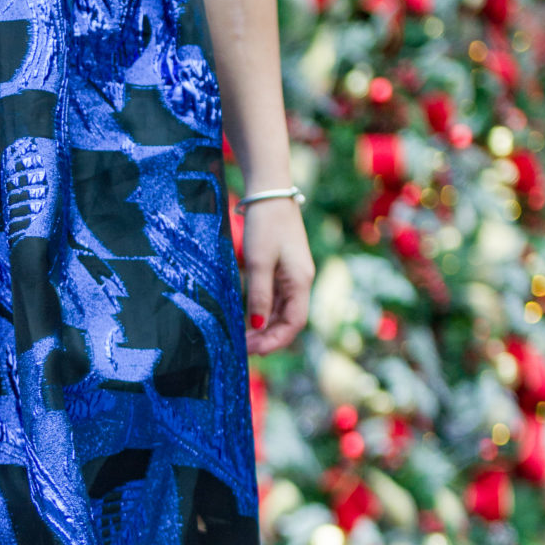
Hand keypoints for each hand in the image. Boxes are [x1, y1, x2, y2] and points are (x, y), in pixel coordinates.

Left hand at [241, 196, 313, 354]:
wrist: (269, 193)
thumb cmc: (265, 225)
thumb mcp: (259, 262)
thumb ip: (259, 296)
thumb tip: (258, 327)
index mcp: (300, 281)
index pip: (294, 323)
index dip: (276, 341)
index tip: (254, 351)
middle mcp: (301, 281)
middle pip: (289, 320)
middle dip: (268, 338)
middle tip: (243, 348)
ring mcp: (292, 275)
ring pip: (282, 311)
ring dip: (265, 328)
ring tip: (243, 338)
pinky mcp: (283, 269)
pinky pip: (276, 299)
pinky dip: (264, 312)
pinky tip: (248, 319)